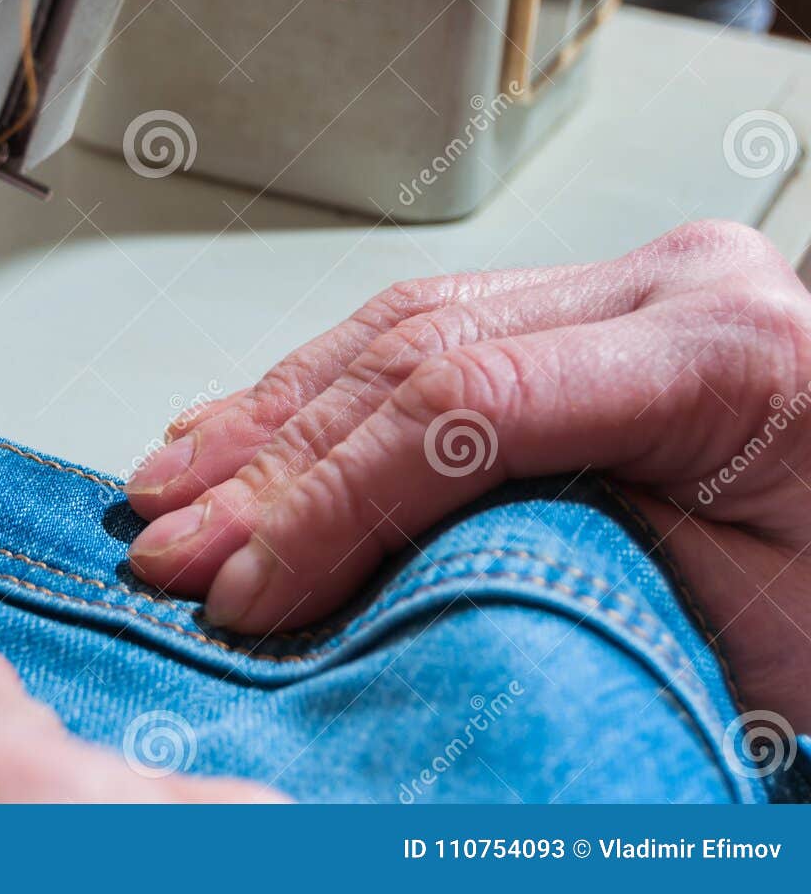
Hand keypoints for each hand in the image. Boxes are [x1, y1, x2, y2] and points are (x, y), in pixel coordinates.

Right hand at [125, 221, 810, 729]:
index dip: (334, 500)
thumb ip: (555, 582)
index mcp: (723, 351)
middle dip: (274, 467)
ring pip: (397, 330)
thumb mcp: (740, 630)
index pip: (468, 404)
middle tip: (178, 548)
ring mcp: (625, 284)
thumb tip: (365, 603)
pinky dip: (322, 392)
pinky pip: (426, 334)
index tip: (254, 589)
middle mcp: (665, 286)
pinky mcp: (589, 312)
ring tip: (173, 487)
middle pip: (412, 356)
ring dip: (270, 419)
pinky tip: (245, 423)